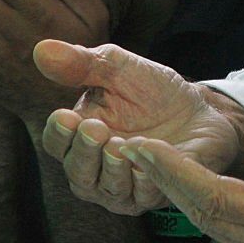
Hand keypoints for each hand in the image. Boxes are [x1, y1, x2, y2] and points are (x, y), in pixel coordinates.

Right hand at [36, 40, 243, 215]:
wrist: (201, 108)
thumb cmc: (154, 90)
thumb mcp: (119, 68)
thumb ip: (82, 63)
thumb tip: (41, 49)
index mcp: (82, 134)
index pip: (56, 142)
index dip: (59, 133)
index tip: (67, 117)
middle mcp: (96, 166)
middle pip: (77, 172)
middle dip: (84, 152)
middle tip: (96, 130)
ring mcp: (124, 184)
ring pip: (106, 189)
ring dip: (111, 169)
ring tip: (118, 145)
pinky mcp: (153, 193)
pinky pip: (143, 194)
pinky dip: (143, 178)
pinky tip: (147, 159)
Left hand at [117, 107, 243, 242]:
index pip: (219, 197)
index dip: (177, 172)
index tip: (143, 147)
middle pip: (206, 218)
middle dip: (165, 183)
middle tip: (126, 151)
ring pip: (212, 227)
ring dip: (176, 194)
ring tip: (144, 161)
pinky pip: (226, 227)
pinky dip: (199, 203)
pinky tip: (181, 179)